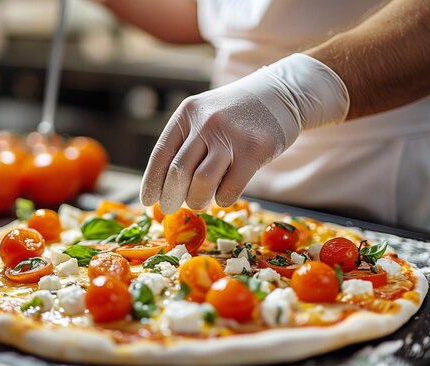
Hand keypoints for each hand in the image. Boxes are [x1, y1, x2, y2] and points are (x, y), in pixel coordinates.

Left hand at [140, 53, 349, 212]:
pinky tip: (223, 195)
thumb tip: (165, 188)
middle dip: (170, 197)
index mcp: (187, 113)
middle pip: (178, 172)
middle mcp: (205, 122)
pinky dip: (222, 199)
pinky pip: (229, 190)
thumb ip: (186, 143)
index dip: (151, 182)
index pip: (161, 154)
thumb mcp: (205, 115)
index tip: (148, 201)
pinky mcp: (254, 151)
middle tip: (171, 208)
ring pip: (201, 184)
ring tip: (199, 202)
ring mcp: (230, 136)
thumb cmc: (236, 113)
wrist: (280, 94)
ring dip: (196, 201)